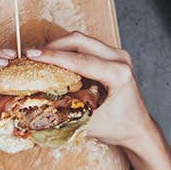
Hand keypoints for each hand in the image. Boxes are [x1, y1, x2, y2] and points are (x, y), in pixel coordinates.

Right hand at [28, 32, 157, 153]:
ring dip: (59, 47)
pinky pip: (86, 46)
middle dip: (53, 46)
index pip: (80, 60)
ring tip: (40, 57)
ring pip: (82, 41)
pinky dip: (68, 51)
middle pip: (80, 41)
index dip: (53, 56)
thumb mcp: (90, 124)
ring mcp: (117, 55)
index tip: (32, 54)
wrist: (138, 129)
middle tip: (32, 54)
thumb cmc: (119, 128)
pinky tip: (54, 60)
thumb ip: (65, 115)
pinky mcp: (112, 56)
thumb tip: (36, 107)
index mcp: (119, 74)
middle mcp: (120, 59)